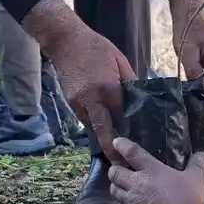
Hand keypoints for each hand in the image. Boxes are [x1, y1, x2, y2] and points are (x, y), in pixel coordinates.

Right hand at [47, 24, 135, 163]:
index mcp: (107, 88)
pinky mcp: (70, 103)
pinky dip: (95, 126)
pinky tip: (104, 128)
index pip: (121, 116)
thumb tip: (139, 99)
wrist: (65, 41)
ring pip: (93, 128)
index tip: (139, 142)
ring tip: (116, 148)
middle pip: (103, 131)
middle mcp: (91, 100)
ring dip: (103, 137)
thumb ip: (130, 81)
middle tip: (123, 162)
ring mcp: (77, 104)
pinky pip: (85, 120)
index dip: (130, 130)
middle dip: (112, 149)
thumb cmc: (96, 47)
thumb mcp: (119, 60)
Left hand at [109, 138, 203, 203]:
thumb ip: (196, 165)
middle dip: (115, 170)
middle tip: (120, 171)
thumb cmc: (188, 200)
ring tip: (121, 187)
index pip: (132, 153)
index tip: (116, 142)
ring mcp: (132, 201)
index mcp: (152, 170)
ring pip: (114, 190)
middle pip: (115, 172)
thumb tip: (202, 154)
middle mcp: (137, 183)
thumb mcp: (195, 179)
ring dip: (116, 187)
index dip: (121, 145)